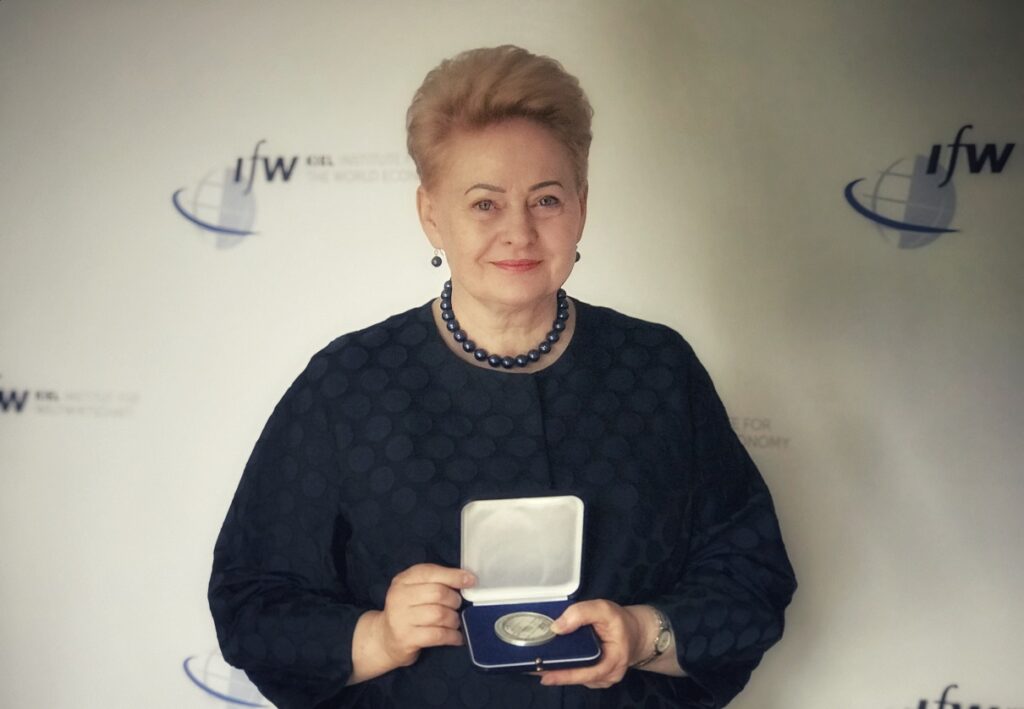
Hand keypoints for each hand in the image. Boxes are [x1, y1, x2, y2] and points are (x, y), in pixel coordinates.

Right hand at [350, 563, 474, 682]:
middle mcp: (399, 597)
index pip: (430, 572)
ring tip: (454, 622)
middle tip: (456, 606)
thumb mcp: (415, 590)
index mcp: (403, 580)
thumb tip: (468, 579)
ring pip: (439, 614)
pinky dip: (452, 636)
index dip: (453, 576)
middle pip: (438, 593)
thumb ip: (435, 582)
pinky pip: (437, 635)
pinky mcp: (406, 638)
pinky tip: (456, 637)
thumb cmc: (407, 611)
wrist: (385, 639)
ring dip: (454, 619)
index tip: (471, 580)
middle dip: (454, 600)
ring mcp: (401, 618)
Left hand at [538, 600, 647, 688]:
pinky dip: (565, 669)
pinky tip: (552, 662)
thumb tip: (556, 627)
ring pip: (576, 677)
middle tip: (532, 666)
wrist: (634, 632)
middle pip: (577, 677)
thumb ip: (580, 614)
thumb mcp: (603, 609)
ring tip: (537, 663)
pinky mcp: (596, 677)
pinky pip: (579, 675)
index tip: (543, 674)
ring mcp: (602, 679)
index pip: (585, 672)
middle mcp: (608, 676)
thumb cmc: (620, 622)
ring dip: (558, 671)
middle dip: (555, 672)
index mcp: (613, 662)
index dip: (564, 674)